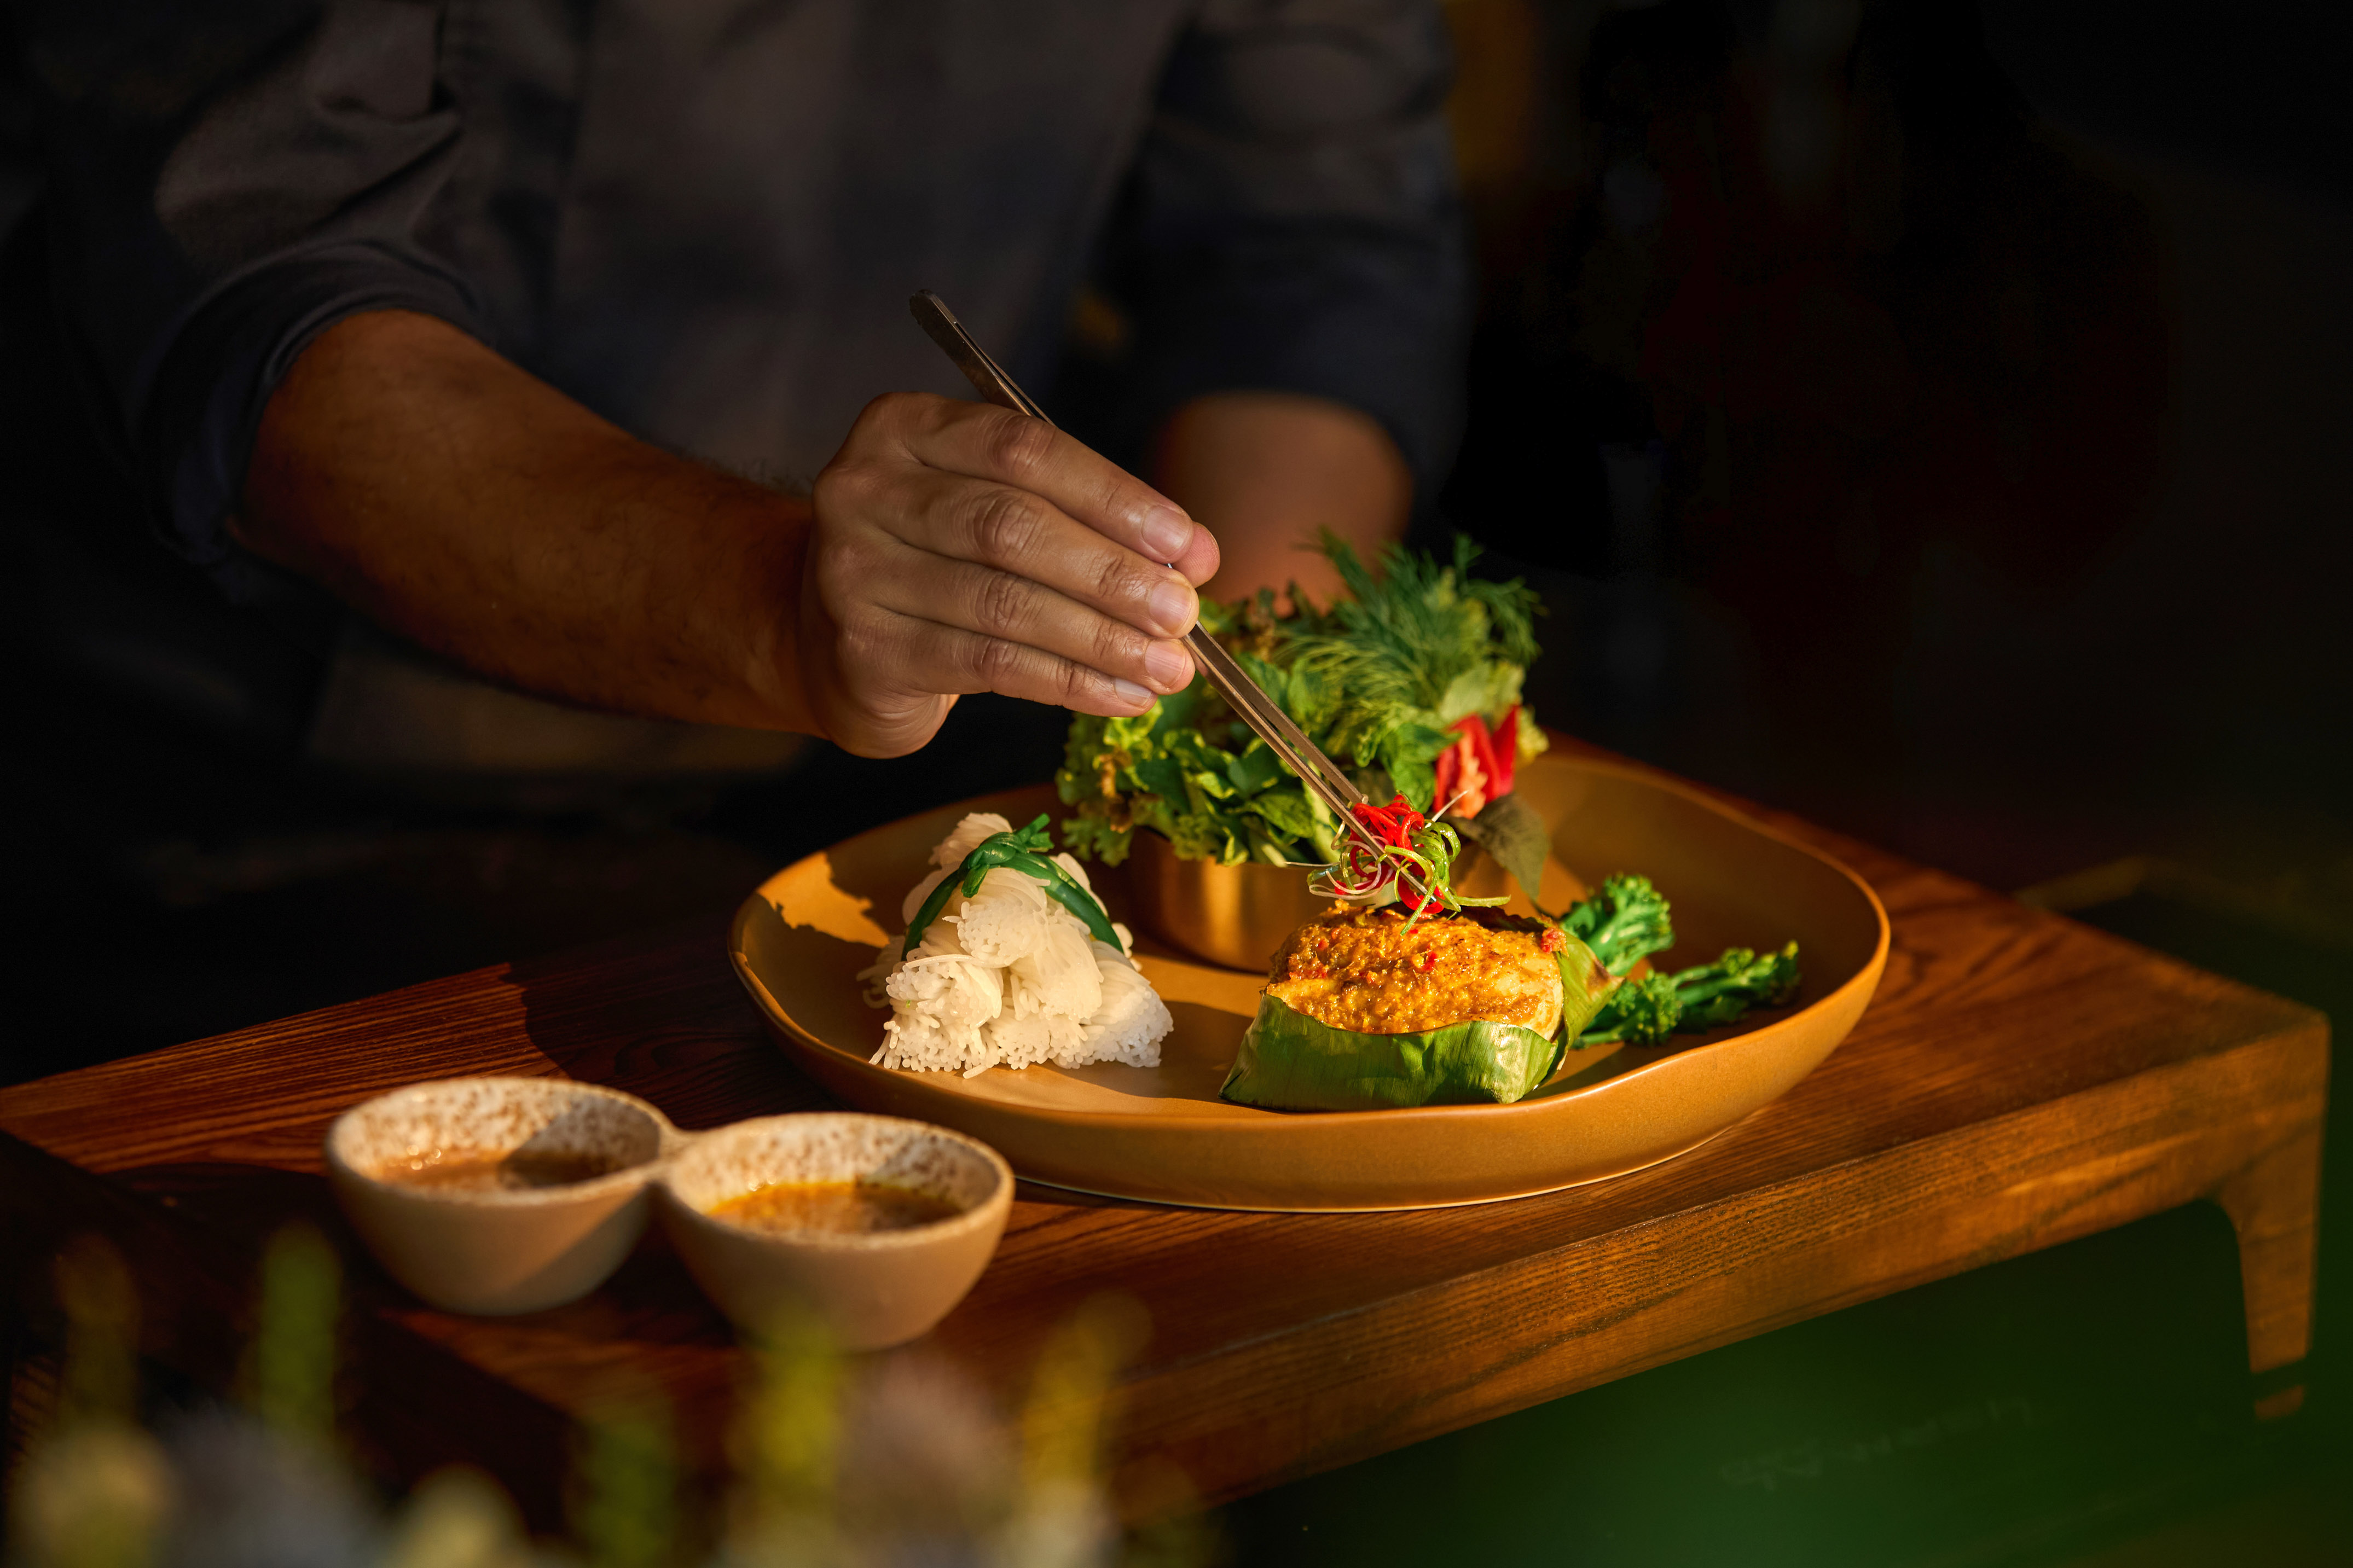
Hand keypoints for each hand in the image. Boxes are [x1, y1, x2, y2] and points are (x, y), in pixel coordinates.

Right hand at [800, 392, 1220, 756]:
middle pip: (1012, 527)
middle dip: (1112, 575)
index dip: (1114, 497)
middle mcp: (865, 491)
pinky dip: (1068, 682)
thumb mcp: (993, 510)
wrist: (826, 637)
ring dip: (1102, 640)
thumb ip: (1080, 518)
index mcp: (905, 428)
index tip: (1187, 543)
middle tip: (1184, 615)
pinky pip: (989, 664)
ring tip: (1169, 668)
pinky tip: (1121, 696)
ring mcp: (854, 573)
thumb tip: (1193, 558)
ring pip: (1004, 604)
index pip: (1024, 449)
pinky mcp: (866, 651)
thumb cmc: (939, 561)